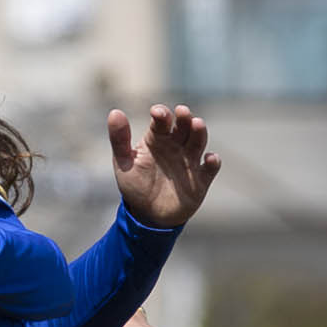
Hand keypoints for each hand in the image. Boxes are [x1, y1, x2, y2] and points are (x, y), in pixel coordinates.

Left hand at [107, 105, 219, 228]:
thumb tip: (114, 112)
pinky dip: (212, 162)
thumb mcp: (123, 162)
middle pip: (183, 127)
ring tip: (197, 124)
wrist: (148, 215)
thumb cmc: (135, 185)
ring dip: (199, 132)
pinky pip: (210, 168)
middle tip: (182, 112)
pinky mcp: (201, 179)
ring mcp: (189, 161)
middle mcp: (176, 146)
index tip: (157, 113)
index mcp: (157, 138)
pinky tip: (209, 158)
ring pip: (198, 141)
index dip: (161, 114)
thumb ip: (119, 139)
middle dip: (184, 118)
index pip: (162, 121)